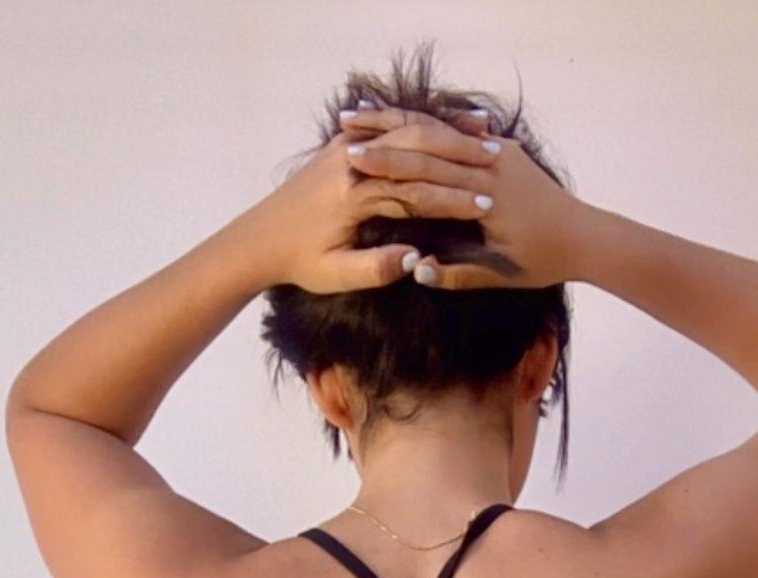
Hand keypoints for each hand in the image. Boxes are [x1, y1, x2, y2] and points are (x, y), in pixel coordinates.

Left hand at [223, 103, 499, 293]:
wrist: (259, 238)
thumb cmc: (299, 262)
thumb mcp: (335, 275)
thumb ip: (376, 268)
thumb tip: (418, 260)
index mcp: (352, 195)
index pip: (415, 191)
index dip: (453, 199)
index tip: (488, 207)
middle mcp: (350, 162)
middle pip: (416, 151)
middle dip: (459, 157)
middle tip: (498, 164)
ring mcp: (345, 147)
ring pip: (405, 130)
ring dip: (446, 133)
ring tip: (485, 136)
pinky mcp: (343, 144)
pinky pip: (389, 125)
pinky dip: (421, 123)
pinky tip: (450, 123)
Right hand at [341, 101, 588, 288]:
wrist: (585, 236)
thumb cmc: (542, 261)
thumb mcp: (497, 275)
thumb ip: (455, 273)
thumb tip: (415, 268)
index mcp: (486, 193)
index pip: (426, 171)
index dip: (386, 164)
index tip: (350, 162)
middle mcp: (493, 162)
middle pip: (428, 143)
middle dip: (385, 137)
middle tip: (345, 133)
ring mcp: (500, 151)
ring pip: (441, 129)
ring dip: (401, 125)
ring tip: (363, 120)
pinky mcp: (504, 149)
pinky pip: (459, 132)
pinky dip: (429, 126)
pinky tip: (400, 122)